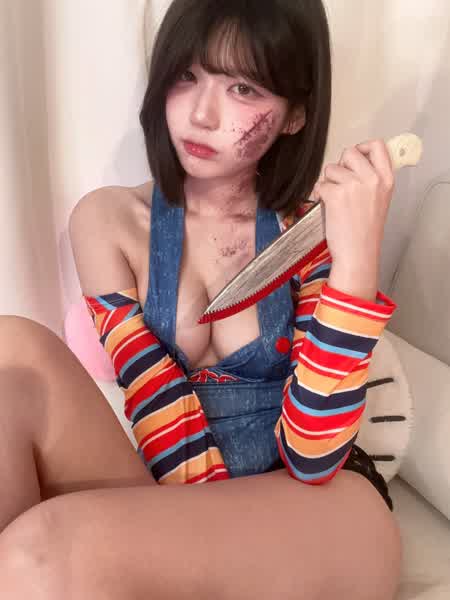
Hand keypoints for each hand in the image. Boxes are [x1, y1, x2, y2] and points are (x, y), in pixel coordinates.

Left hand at [312, 139, 394, 271]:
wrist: (358, 253)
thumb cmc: (365, 232)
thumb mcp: (380, 200)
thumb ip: (372, 179)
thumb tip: (355, 163)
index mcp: (386, 179)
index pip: (378, 145)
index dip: (363, 147)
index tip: (356, 158)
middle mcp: (372, 179)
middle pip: (349, 152)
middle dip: (340, 166)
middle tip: (341, 183)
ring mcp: (354, 186)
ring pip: (331, 168)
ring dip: (328, 182)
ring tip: (335, 200)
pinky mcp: (336, 195)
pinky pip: (320, 184)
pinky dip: (319, 195)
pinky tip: (327, 207)